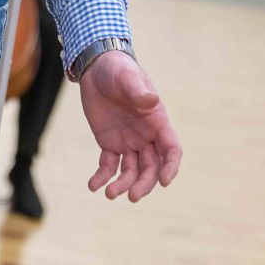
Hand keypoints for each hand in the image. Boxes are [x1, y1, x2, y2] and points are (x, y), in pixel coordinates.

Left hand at [79, 50, 181, 202]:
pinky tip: (93, 185)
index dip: (171, 167)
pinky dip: (103, 176)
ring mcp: (128, 141)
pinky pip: (108, 165)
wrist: (95, 67)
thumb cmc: (117, 69)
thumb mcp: (126, 77)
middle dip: (144, 183)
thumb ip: (138, 89)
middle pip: (152, 167)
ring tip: (109, 194)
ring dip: (123, 184)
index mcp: (157, 121)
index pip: (171, 149)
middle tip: (131, 197)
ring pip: (131, 170)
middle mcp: (146, 135)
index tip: (164, 182)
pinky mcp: (109, 143)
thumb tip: (151, 100)